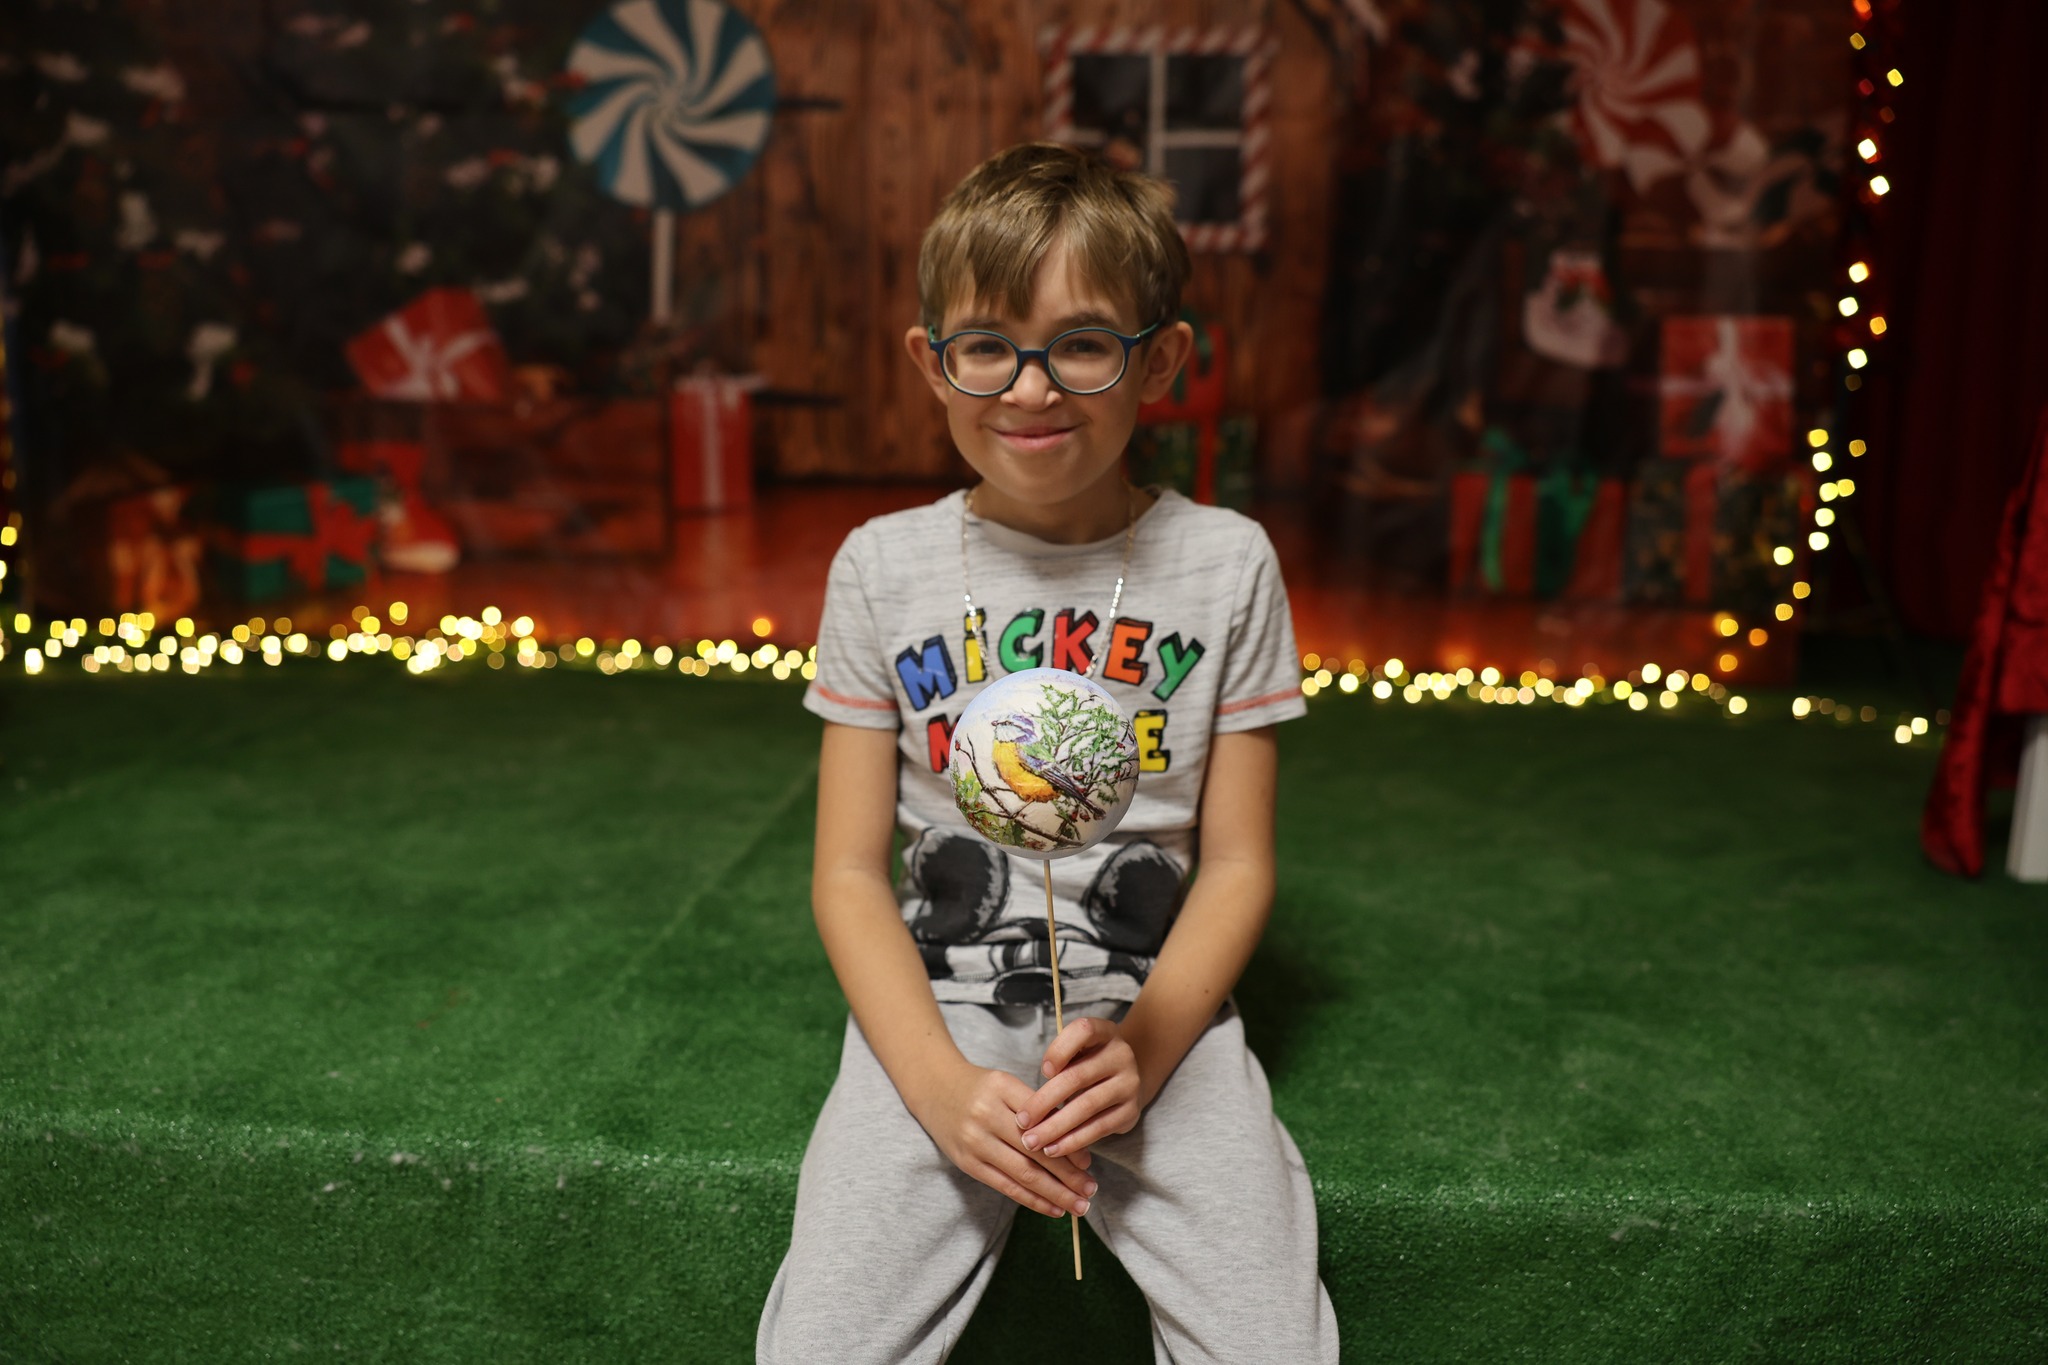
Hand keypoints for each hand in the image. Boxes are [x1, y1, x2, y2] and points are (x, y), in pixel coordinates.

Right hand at [915, 1061, 1096, 1218]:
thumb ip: (1037, 1109)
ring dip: (1054, 1194)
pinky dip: (1031, 1200)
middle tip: (1091, 1190)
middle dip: (1067, 1176)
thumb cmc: (981, 1088)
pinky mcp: (967, 1163)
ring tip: (1079, 1205)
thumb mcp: (1007, 1085)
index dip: (1067, 1145)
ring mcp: (974, 1141)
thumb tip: (1075, 1145)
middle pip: (1034, 1152)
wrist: (934, 1088)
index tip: (1089, 1163)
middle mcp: (986, 1115)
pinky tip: (1053, 1209)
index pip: (1042, 1122)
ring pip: (1022, 1174)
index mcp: (1002, 1089)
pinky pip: (1005, 1186)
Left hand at [1015, 1016, 1141, 1158]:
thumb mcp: (1077, 1052)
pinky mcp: (1131, 1111)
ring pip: (1086, 1106)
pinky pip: (1098, 1127)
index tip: (1042, 1070)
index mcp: (1105, 1032)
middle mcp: (1121, 1055)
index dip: (1060, 1049)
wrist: (1127, 1079)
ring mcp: (1129, 1083)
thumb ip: (1059, 1063)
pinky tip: (1053, 1149)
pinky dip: (1073, 1141)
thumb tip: (1028, 1102)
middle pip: (1078, 1077)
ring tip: (1032, 1141)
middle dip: (1044, 1102)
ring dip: (1055, 1127)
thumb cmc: (1088, 1064)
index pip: (1083, 1031)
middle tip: (1021, 1122)